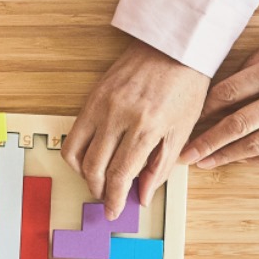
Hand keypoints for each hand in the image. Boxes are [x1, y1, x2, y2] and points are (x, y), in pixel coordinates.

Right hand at [64, 38, 210, 218]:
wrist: (174, 47)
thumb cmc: (185, 87)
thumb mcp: (181, 131)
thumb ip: (160, 167)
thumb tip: (142, 196)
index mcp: (146, 127)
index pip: (120, 174)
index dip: (115, 199)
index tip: (114, 211)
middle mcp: (119, 116)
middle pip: (95, 168)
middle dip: (99, 191)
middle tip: (108, 198)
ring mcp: (102, 104)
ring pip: (77, 153)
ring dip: (85, 174)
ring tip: (98, 180)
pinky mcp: (92, 95)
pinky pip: (73, 133)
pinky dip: (77, 152)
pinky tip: (91, 158)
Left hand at [183, 22, 258, 169]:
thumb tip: (230, 81)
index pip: (230, 92)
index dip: (206, 107)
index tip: (190, 116)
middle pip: (236, 125)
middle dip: (206, 142)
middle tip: (184, 155)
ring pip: (255, 146)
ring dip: (226, 157)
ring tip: (205, 164)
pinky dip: (258, 162)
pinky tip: (242, 161)